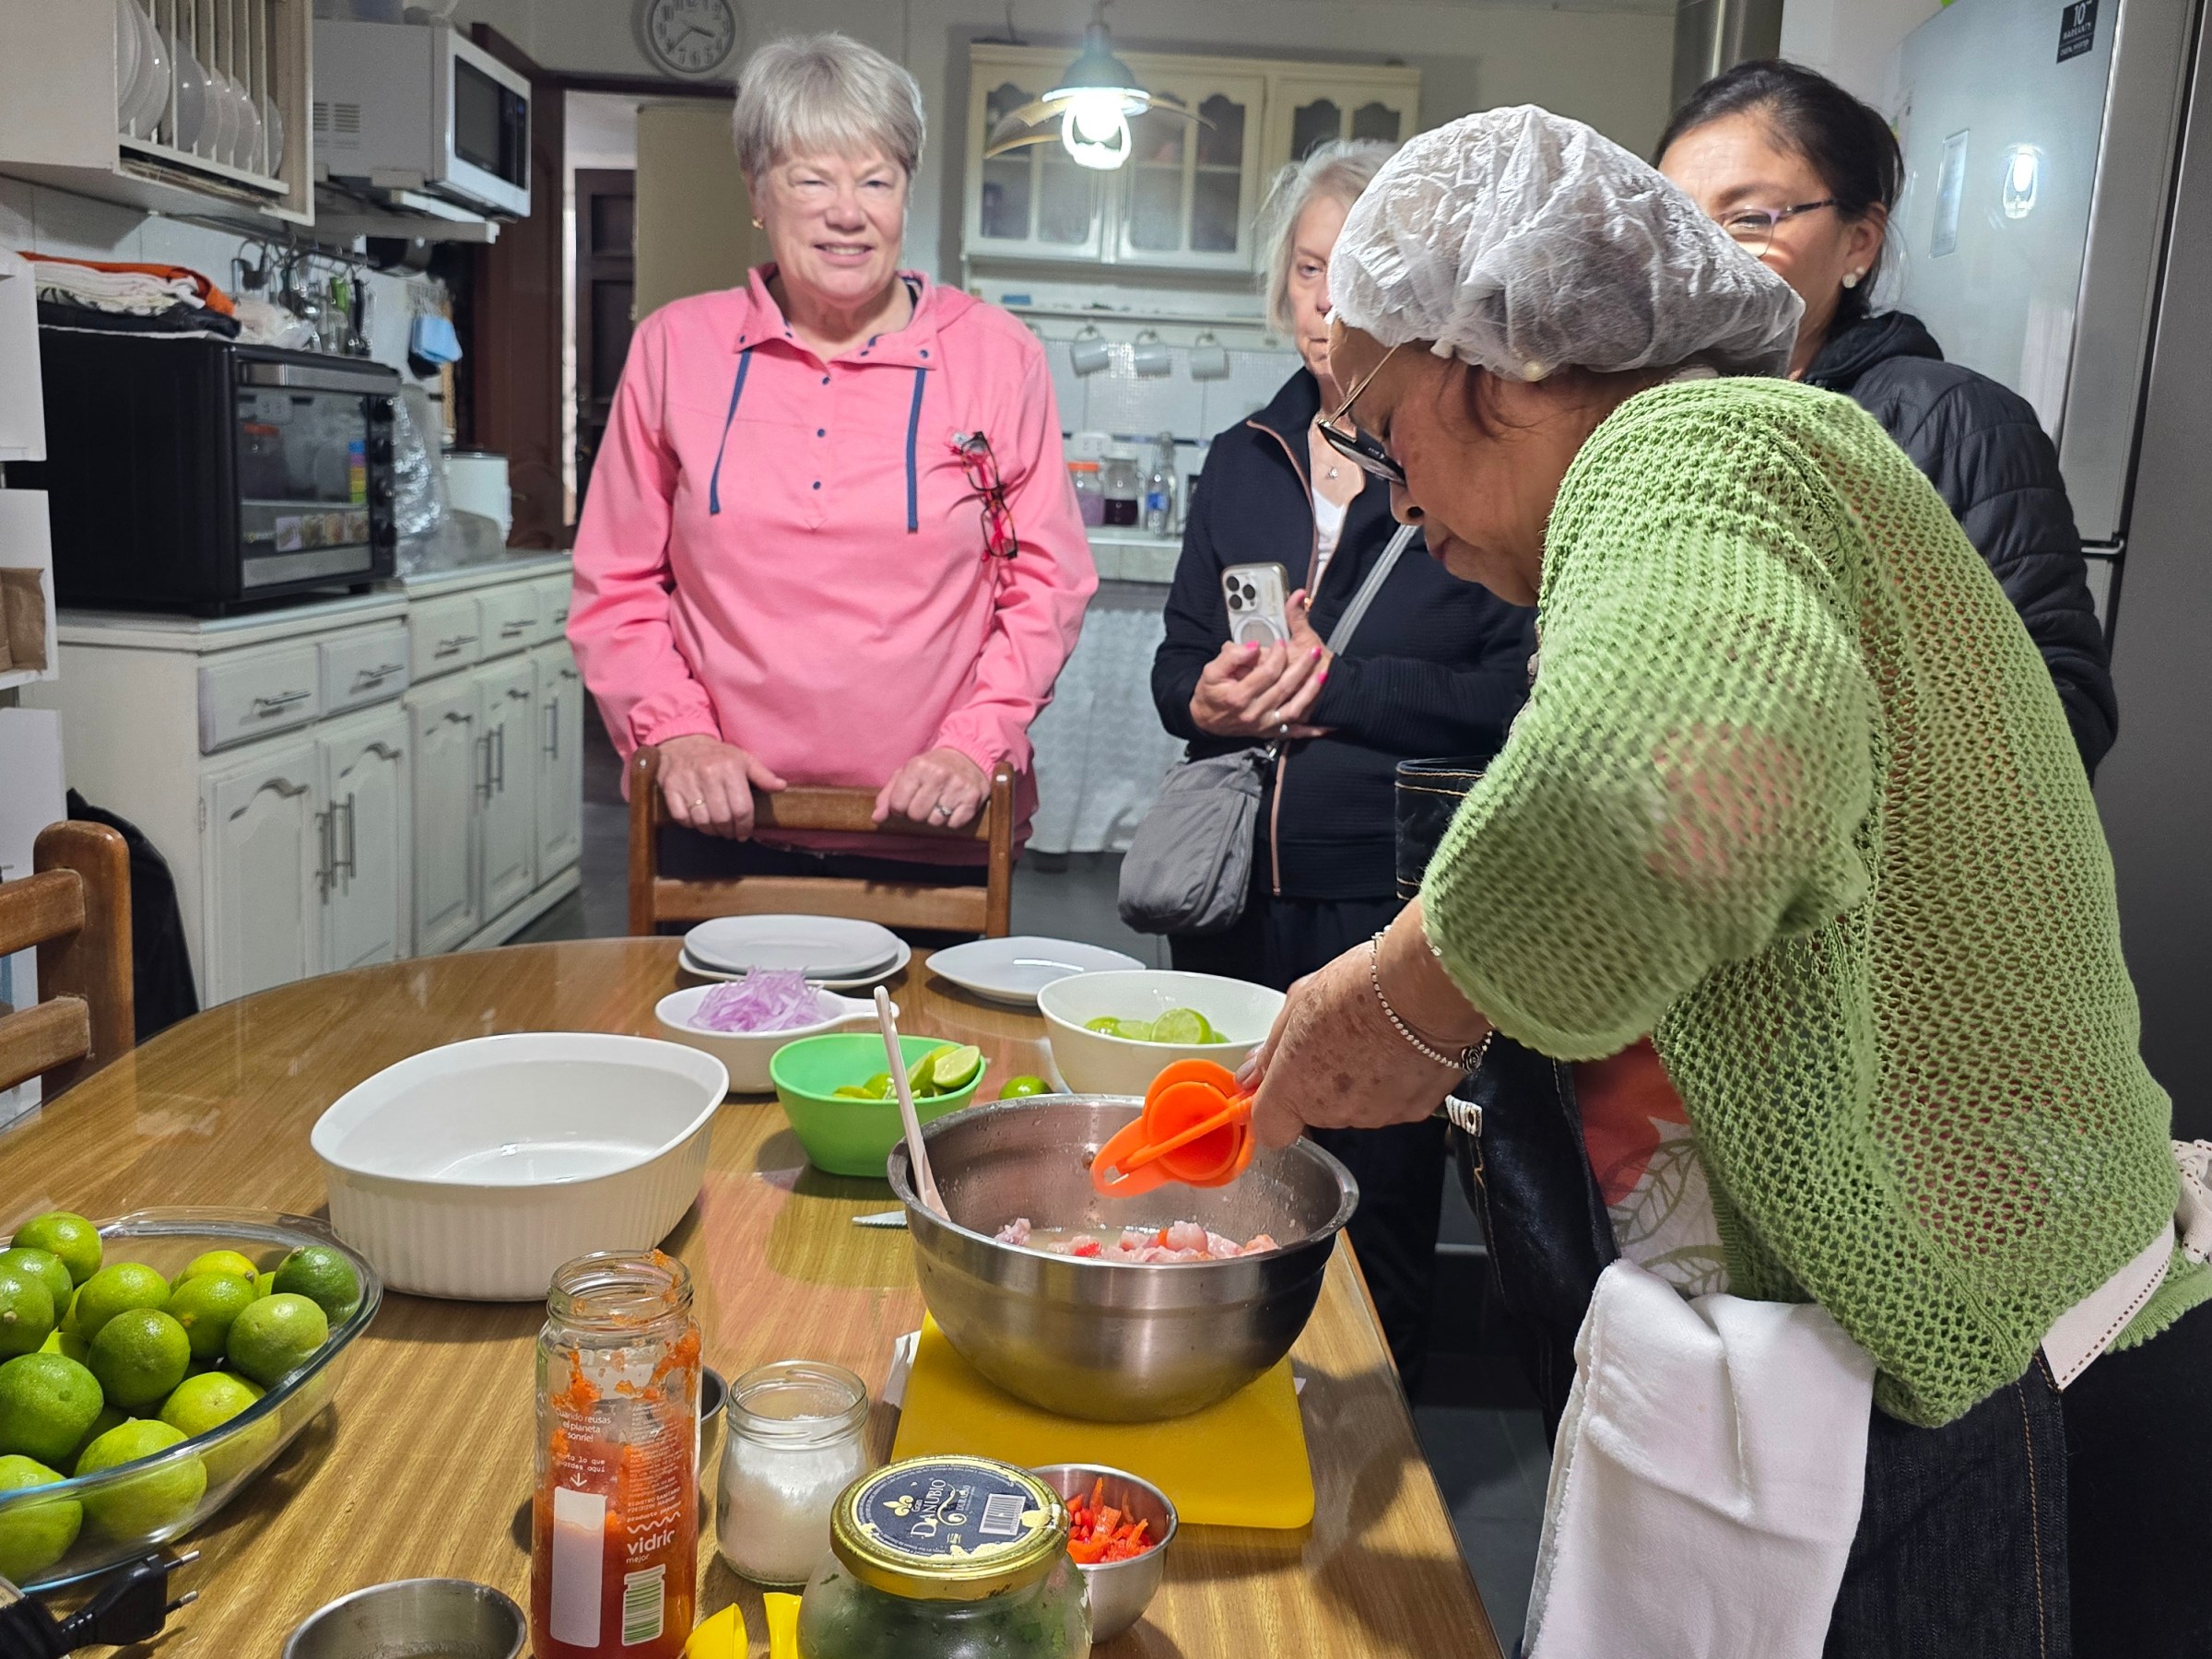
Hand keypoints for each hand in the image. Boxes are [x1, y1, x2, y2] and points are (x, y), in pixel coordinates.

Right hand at [657, 733, 787, 839]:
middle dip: (728, 831)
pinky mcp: (669, 787)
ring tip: (716, 829)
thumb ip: (763, 775)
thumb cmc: (717, 755)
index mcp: (730, 768)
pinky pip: (681, 817)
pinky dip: (690, 824)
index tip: (744, 834)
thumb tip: (781, 786)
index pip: (741, 809)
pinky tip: (698, 820)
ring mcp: (687, 781)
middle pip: (722, 818)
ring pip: (702, 820)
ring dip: (711, 830)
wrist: (682, 741)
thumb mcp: (743, 759)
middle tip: (730, 833)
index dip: (745, 827)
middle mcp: (708, 774)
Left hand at [876, 746, 989, 828]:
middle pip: (917, 816)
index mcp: (918, 767)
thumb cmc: (931, 768)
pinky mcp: (973, 797)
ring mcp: (958, 786)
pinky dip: (952, 820)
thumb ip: (888, 795)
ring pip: (936, 822)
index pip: (898, 804)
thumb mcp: (906, 773)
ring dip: (935, 817)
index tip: (907, 802)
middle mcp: (938, 775)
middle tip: (925, 803)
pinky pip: (954, 824)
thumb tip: (877, 818)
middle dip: (918, 813)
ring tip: (939, 803)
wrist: (967, 756)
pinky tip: (953, 806)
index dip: (899, 808)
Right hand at [1189, 599, 1330, 740]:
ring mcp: (1264, 725)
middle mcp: (1254, 713)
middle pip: (1284, 687)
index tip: (1281, 642)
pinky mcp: (1270, 732)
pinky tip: (1327, 724)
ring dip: (1311, 692)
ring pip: (1294, 708)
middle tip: (1314, 650)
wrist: (1205, 722)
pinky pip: (1295, 732)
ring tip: (1324, 674)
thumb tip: (1254, 647)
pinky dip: (1312, 730)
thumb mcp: (1210, 671)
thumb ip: (1231, 657)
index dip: (1277, 655)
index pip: (1266, 672)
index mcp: (1239, 696)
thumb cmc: (1209, 694)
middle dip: (1302, 667)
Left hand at [1241, 905, 1489, 1147]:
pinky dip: (1395, 1081)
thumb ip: (1271, 1050)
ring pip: (1357, 1105)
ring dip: (1360, 1080)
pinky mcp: (1414, 1111)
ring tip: (1374, 1037)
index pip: (1270, 1128)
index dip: (1273, 1107)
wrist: (1426, 990)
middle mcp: (1332, 1112)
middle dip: (1321, 1080)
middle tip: (1335, 1038)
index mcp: (1294, 1089)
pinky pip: (1394, 1101)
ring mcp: (1375, 1116)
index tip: (1275, 1085)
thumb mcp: (1298, 1003)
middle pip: (1316, 1110)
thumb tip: (1254, 1074)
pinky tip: (1401, 1048)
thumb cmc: (1361, 988)